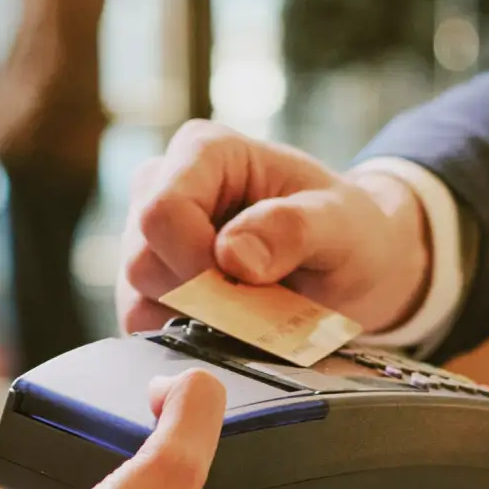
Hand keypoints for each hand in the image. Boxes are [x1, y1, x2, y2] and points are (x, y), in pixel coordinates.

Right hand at [117, 121, 431, 335]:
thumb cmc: (346, 229)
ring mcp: (148, 236)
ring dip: (198, 320)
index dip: (196, 262)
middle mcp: (163, 185)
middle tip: (264, 304)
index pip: (162, 211)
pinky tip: (232, 326)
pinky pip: (142, 323)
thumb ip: (292, 229)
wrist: (350, 264)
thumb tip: (232, 256)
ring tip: (255, 310)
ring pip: (137, 296)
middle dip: (203, 297)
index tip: (248, 289)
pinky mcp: (147, 282)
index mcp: (205, 151)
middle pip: (144, 258)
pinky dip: (188, 337)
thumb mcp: (341, 224)